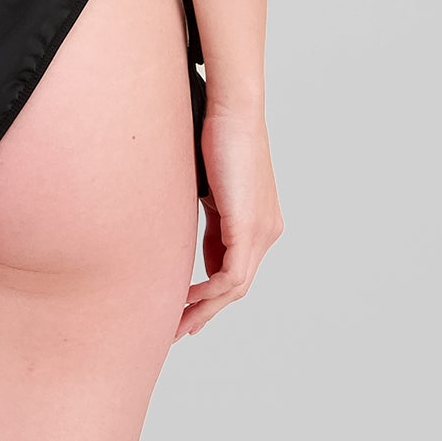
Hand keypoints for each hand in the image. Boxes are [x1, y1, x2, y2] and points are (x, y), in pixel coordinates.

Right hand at [178, 102, 281, 339]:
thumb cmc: (216, 134)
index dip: (209, 293)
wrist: (233, 110)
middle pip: (237, 285)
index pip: (233, 268)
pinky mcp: (250, 228)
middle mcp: (267, 230)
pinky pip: (231, 276)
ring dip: (204, 308)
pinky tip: (185, 300)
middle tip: (178, 330)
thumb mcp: (206, 185)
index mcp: (257, 220)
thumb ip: (202, 212)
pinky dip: (208, 292)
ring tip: (177, 324)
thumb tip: (175, 230)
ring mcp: (262, 231)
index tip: (183, 308)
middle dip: (206, 310)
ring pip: (235, 286)